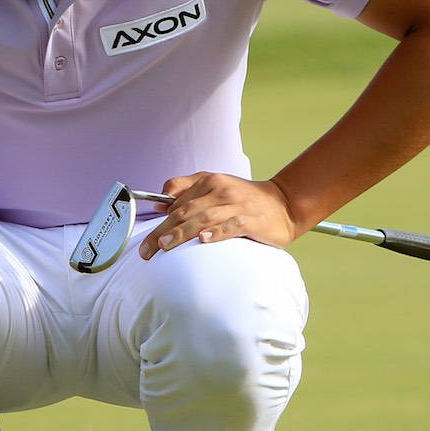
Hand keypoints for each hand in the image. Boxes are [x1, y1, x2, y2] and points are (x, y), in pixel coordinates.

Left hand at [137, 172, 300, 260]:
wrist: (284, 203)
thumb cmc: (244, 198)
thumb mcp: (215, 186)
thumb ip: (186, 190)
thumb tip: (159, 204)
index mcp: (209, 181)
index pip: (177, 199)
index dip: (158, 218)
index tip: (145, 237)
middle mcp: (221, 190)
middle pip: (185, 211)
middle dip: (163, 230)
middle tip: (147, 249)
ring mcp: (236, 205)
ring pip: (203, 218)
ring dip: (182, 232)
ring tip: (165, 245)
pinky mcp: (251, 220)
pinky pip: (230, 226)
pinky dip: (216, 233)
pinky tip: (203, 240)